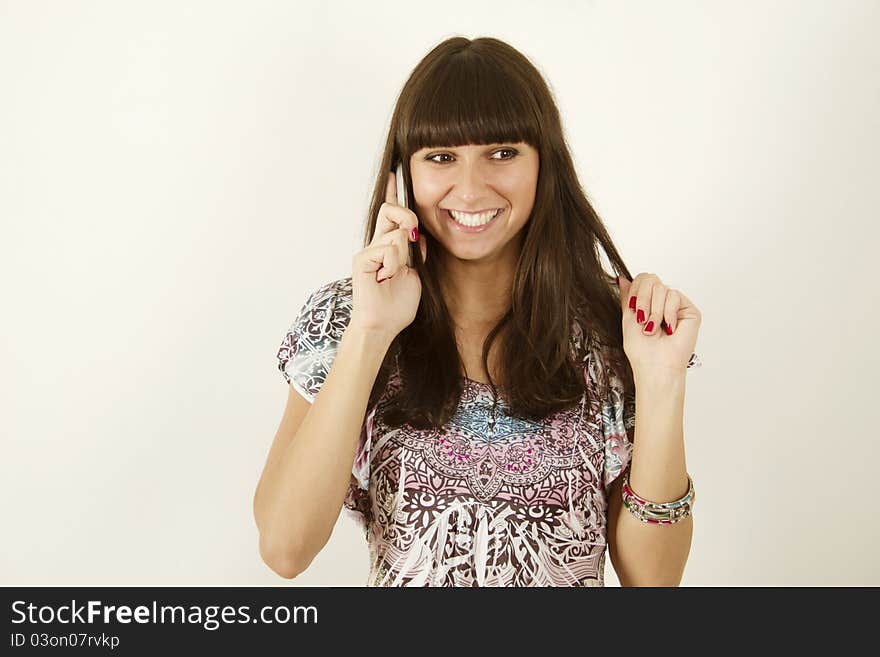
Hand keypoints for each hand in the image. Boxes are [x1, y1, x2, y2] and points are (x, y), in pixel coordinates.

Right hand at [349, 168, 427, 340]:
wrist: (383, 325)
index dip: (394, 193)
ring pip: (397, 234)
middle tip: (412, 238)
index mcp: (389, 247)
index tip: (396, 173)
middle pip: (390, 209)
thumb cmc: (397, 305)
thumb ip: (416, 254)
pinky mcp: (362, 258)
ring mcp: (368, 250)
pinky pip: (389, 249)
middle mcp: (377, 245)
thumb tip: (419, 235)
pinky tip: (386, 278)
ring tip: (393, 275)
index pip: (391, 214)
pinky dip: (394, 265)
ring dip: (403, 257)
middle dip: (406, 216)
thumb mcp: (415, 275)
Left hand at [616, 273, 700, 375]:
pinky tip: (669, 329)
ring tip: (654, 329)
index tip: (632, 309)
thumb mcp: (628, 318)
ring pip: (661, 288)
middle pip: (650, 279)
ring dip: (654, 311)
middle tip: (642, 320)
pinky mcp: (689, 311)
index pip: (642, 279)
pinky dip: (667, 313)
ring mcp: (676, 306)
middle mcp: (662, 302)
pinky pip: (674, 296)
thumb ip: (628, 297)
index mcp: (648, 303)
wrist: (655, 365)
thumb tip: (622, 279)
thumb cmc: (641, 349)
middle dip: (642, 299)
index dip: (635, 290)